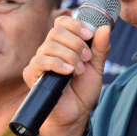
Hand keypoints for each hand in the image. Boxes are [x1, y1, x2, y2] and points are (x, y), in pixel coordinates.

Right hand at [22, 16, 110, 135]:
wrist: (76, 112)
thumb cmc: (83, 89)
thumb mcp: (97, 67)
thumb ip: (100, 48)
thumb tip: (104, 27)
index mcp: (64, 44)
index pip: (62, 22)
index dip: (76, 25)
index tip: (90, 36)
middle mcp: (49, 49)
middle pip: (56, 31)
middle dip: (76, 43)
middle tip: (87, 59)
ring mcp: (39, 61)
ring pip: (50, 45)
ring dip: (70, 56)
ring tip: (80, 70)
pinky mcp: (32, 74)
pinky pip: (41, 61)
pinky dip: (58, 64)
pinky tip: (69, 72)